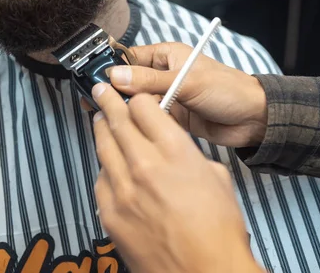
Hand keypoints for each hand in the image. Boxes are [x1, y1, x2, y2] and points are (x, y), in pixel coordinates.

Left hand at [92, 83, 262, 272]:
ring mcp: (123, 190)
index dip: (140, 100)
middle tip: (101, 90)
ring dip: (102, 129)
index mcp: (174, 150)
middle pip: (117, 119)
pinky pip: (100, 179)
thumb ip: (187, 153)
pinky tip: (111, 166)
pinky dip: (105, 168)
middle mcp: (144, 164)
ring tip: (100, 119)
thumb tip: (170, 145)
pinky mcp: (110, 214)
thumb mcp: (215, 176)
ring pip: (103, 146)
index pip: (143, 106)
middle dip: (108, 100)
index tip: (137, 100)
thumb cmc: (219, 229)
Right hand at [107, 42, 267, 147]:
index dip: (111, 68)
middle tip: (92, 102)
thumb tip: (115, 77)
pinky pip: (148, 118)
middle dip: (113, 91)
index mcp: (167, 56)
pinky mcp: (172, 117)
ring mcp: (167, 96)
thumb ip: (150, 81)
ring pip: (136, 102)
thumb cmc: (226, 90)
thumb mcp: (187, 82)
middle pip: (129, 81)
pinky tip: (124, 130)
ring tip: (103, 117)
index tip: (92, 80)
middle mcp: (163, 74)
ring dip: (124, 109)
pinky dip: (137, 123)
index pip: (130, 58)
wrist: (254, 119)